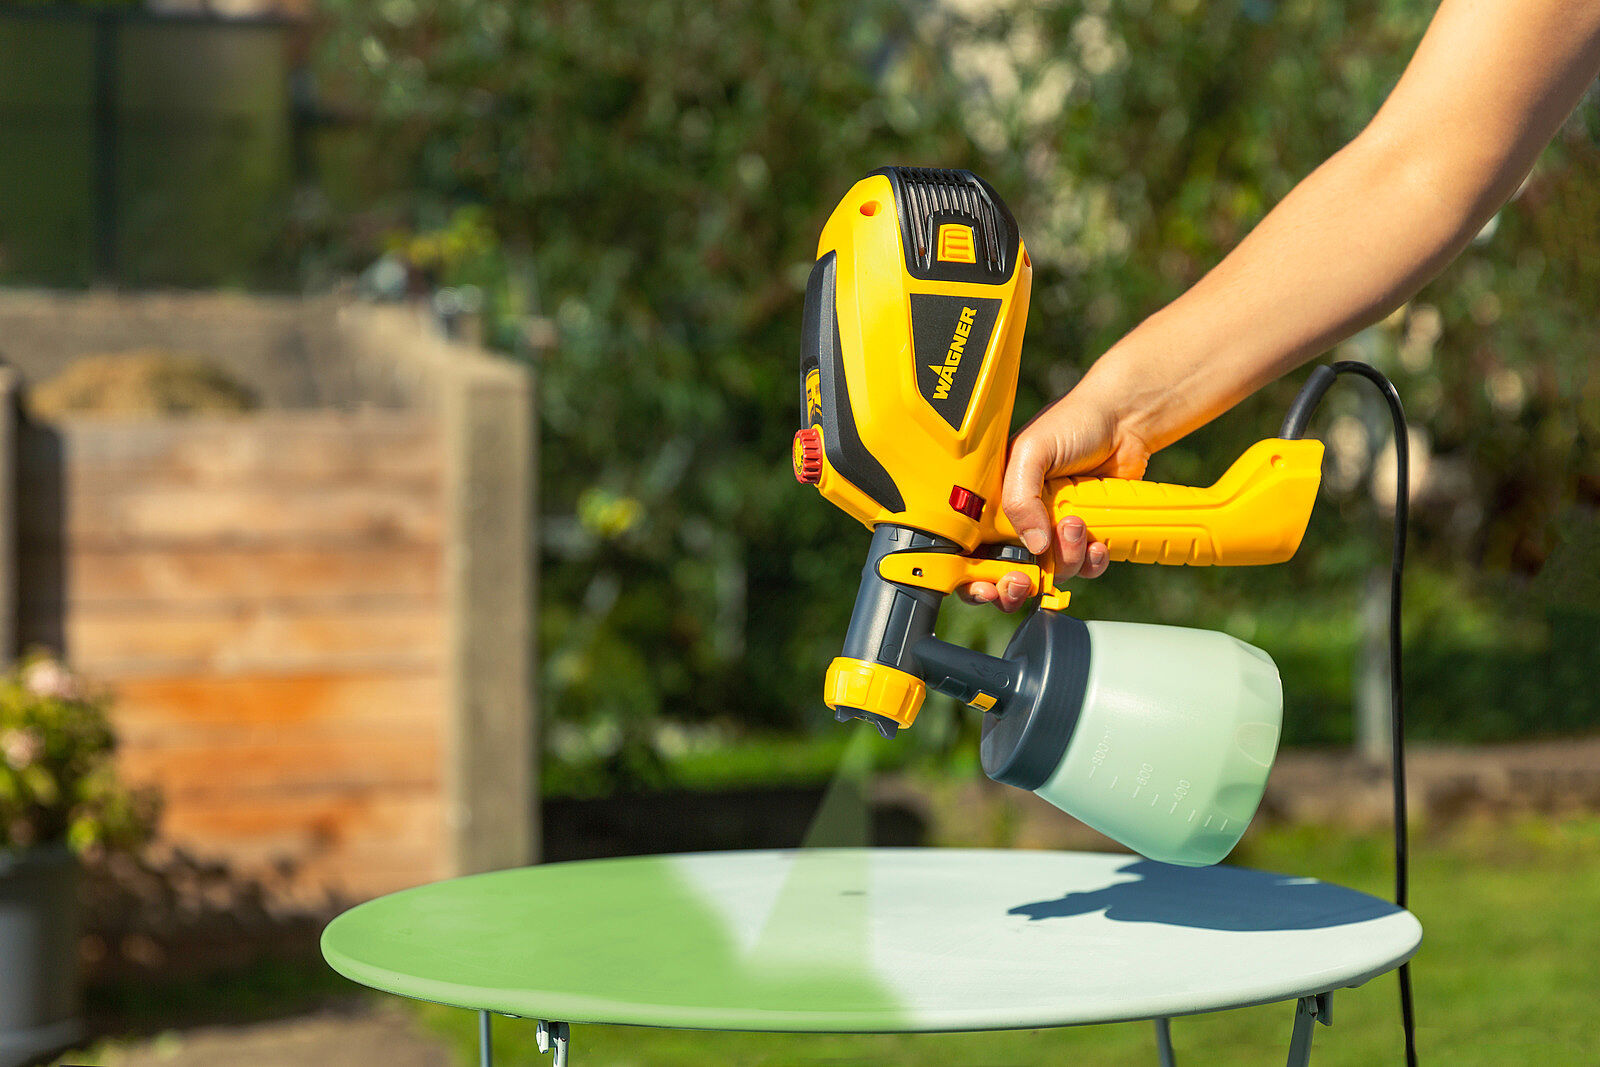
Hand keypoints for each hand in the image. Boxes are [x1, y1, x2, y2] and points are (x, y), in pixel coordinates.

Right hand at [959, 385, 1151, 611]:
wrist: (1124, 421)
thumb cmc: (1072, 424)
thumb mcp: (1032, 452)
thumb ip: (1020, 497)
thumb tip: (1033, 545)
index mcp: (995, 502)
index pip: (974, 551)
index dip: (976, 576)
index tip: (988, 586)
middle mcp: (1021, 521)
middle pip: (1008, 574)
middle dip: (1016, 585)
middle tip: (1025, 579)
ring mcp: (1054, 532)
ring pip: (1053, 573)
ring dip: (1065, 559)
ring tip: (1077, 524)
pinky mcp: (1085, 537)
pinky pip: (1085, 567)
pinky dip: (1092, 562)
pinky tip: (1097, 540)